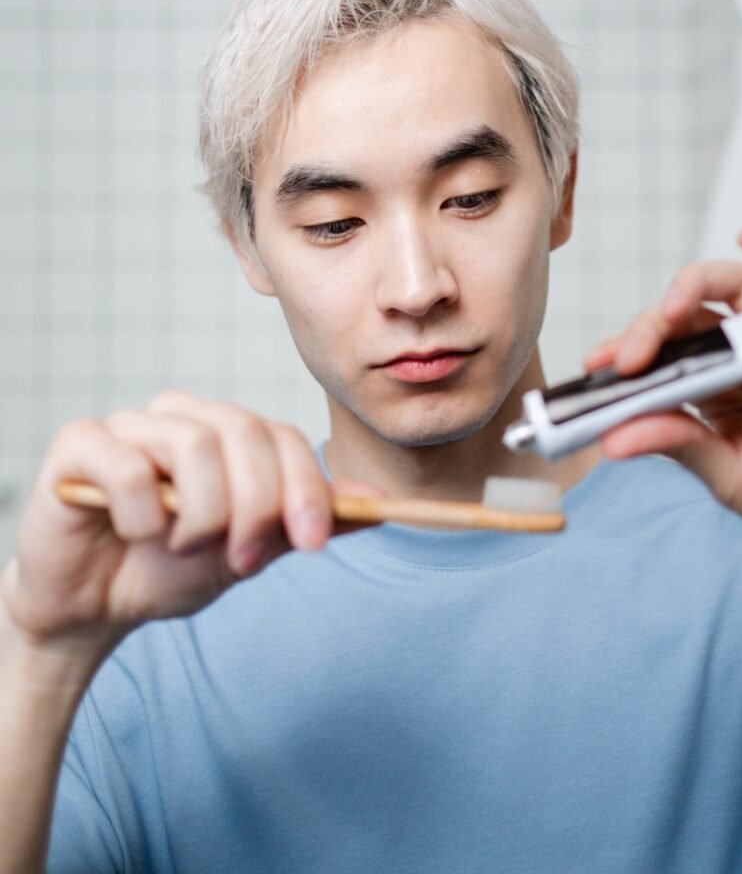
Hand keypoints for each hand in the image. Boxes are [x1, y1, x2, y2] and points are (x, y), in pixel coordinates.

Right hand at [1, 391, 378, 658]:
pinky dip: (142, 515)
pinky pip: (129, 467)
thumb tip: (378, 504)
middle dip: (259, 506)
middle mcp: (184, 417)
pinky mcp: (81, 444)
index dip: (306, 488)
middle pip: (245, 433)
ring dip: (204, 515)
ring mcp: (131, 425)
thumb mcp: (255, 550)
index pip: (284, 437)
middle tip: (246, 561)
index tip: (313, 543)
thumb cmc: (174, 568)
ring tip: (188, 549)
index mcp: (229, 432)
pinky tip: (135, 535)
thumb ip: (311, 523)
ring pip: (194, 446)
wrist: (97, 605)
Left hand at [586, 224, 741, 611]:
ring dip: (697, 283)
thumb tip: (613, 438)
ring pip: (737, 285)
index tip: (596, 365)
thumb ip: (681, 448)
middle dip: (650, 327)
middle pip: (688, 315)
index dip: (625, 351)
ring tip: (672, 306)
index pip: (659, 354)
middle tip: (629, 356)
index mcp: (713, 392)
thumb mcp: (733, 481)